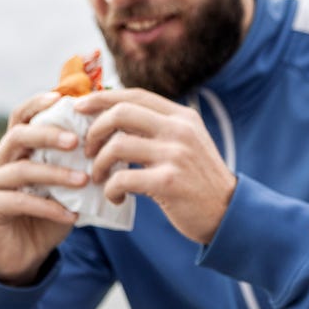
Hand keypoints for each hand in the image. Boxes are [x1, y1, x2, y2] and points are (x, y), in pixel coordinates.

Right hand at [0, 92, 86, 284]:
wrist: (22, 257)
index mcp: (14, 150)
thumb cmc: (48, 216)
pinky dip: (49, 206)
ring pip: (21, 169)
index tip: (63, 97)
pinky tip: (72, 215)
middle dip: (49, 134)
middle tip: (76, 141)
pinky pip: (19, 201)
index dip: (39, 103)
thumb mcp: (66, 188)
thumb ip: (78, 165)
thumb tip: (114, 144)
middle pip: (19, 135)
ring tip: (85, 180)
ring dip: (56, 173)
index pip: (22, 116)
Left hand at [74, 89, 235, 243]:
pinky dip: (111, 190)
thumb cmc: (200, 180)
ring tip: (101, 178)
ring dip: (100, 164)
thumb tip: (115, 115)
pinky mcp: (169, 182)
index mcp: (182, 117)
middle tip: (88, 150)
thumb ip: (160, 128)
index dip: (101, 98)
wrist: (229, 213)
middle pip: (121, 113)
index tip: (79, 107)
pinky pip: (123, 178)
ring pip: (117, 146)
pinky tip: (116, 198)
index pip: (134, 95)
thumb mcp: (188, 143)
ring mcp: (175, 154)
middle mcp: (180, 130)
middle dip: (94, 130)